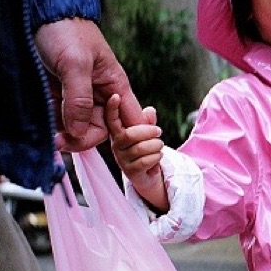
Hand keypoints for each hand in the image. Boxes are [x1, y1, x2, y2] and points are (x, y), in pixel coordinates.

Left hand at [35, 18, 143, 150]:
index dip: (125, 138)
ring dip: (63, 134)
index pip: (129, 122)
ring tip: (48, 136)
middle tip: (60, 142)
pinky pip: (59, 120)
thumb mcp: (75, 63)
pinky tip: (43, 127)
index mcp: (115, 86)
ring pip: (77, 128)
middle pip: (99, 130)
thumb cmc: (66, 30)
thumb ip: (79, 99)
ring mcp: (78, 97)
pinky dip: (52, 126)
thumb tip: (80, 133)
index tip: (104, 145)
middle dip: (81, 139)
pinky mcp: (59, 97)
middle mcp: (100, 95)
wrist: (40, 11)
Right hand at [106, 94, 169, 211]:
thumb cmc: (146, 148)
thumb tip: (150, 110)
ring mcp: (122, 159)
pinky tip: (157, 157)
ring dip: (156, 145)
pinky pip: (145, 161)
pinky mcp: (130, 171)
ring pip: (141, 148)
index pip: (111, 120)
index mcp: (118, 133)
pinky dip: (156, 157)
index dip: (112, 109)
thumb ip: (148, 122)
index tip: (115, 96)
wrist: (149, 174)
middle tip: (159, 131)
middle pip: (130, 135)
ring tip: (159, 146)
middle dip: (148, 131)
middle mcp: (116, 145)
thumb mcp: (147, 133)